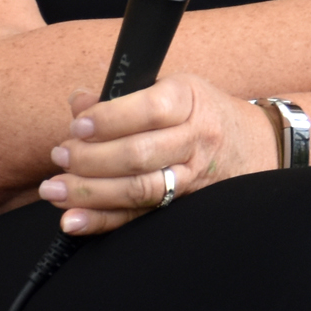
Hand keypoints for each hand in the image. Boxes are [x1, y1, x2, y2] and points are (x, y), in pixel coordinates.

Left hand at [39, 75, 271, 234]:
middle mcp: (196, 138)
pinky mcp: (183, 206)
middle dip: (91, 158)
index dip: (109, 119)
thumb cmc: (200, 112)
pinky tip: (74, 220)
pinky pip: (139, 217)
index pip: (150, 109)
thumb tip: (79, 102)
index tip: (78, 126)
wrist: (255, 145)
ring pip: (139, 189)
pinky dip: (103, 221)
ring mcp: (192, 176)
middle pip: (140, 154)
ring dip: (90, 192)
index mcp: (190, 99)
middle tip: (61, 156)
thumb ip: (122, 96)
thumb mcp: (171, 89)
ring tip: (55, 189)